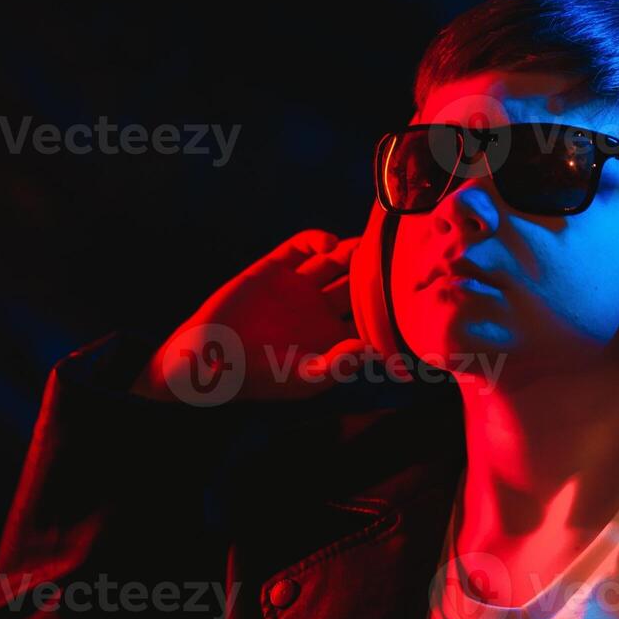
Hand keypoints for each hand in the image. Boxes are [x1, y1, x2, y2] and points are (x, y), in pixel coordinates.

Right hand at [135, 229, 389, 400]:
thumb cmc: (259, 377)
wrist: (208, 359)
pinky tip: (330, 244)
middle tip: (398, 256)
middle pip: (359, 282)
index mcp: (334, 335)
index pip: (370, 315)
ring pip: (336, 261)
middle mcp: (320, 308)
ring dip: (354, 250)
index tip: (410, 293)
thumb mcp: (303, 379)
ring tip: (370, 244)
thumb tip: (371, 350)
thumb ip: (338, 365)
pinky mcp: (274, 268)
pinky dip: (318, 240)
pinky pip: (301, 247)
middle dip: (377, 270)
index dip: (389, 304)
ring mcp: (299, 286)